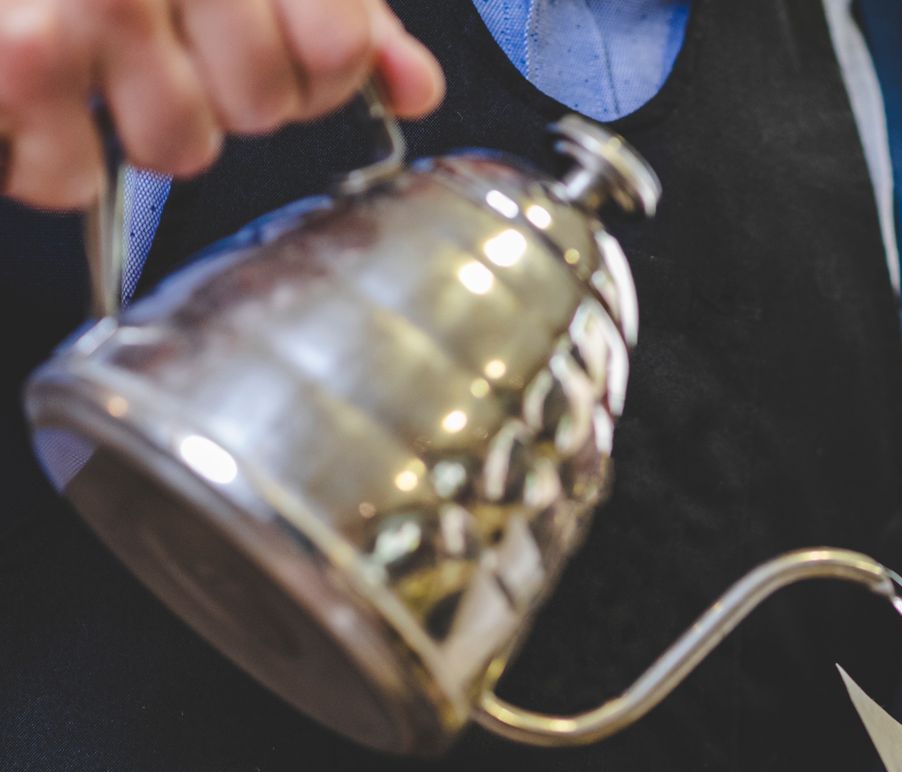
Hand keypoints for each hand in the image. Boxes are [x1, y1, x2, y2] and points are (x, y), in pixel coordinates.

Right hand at [0, 0, 444, 210]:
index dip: (318, 71)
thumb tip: (416, 89)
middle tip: (170, 51)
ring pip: (177, 149)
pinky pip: (70, 180)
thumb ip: (337, 12)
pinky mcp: (14, 65)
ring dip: (140, 131)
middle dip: (223, 97)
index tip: (282, 53)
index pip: (338, 46)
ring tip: (99, 70)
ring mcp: (90, 12)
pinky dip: (51, 162)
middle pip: (260, 105)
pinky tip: (40, 103)